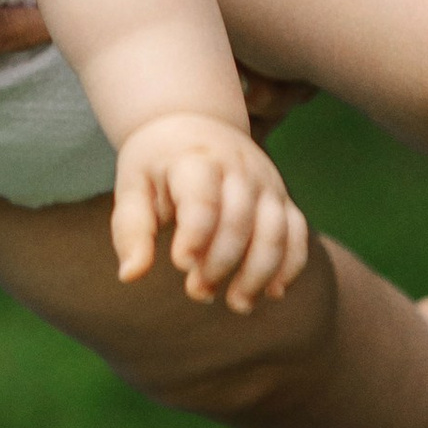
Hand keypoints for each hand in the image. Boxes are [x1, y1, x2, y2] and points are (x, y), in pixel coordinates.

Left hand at [110, 112, 307, 313]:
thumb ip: (131, 229)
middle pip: (240, 220)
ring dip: (259, 273)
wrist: (192, 124)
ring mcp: (265, 181)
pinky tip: (271, 292)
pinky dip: (290, 265)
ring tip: (237, 303)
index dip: (195, 235)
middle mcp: (237, 166)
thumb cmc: (157, 165)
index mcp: (195, 157)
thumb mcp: (133, 186)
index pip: (202, 198)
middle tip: (197, 292)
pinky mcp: (281, 198)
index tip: (180, 263)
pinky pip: (297, 233)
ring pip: (275, 230)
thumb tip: (130, 276)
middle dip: (221, 264)